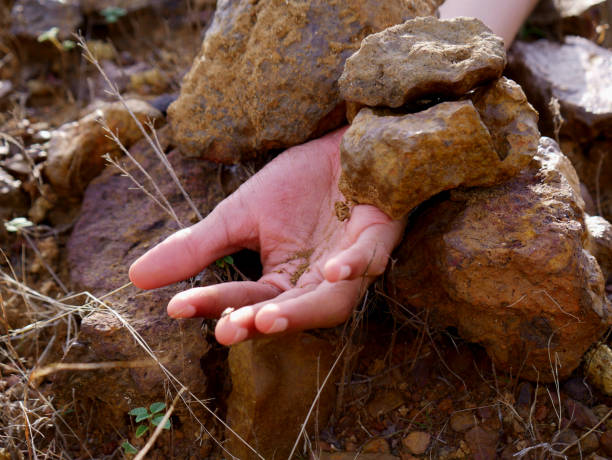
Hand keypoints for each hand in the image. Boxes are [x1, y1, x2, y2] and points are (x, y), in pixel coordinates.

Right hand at [129, 128, 405, 344]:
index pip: (243, 298)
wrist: (339, 143)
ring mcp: (350, 264)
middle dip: (257, 323)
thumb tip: (135, 278)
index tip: (175, 308)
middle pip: (288, 313)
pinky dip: (353, 267)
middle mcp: (316, 281)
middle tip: (226, 331)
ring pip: (330, 303)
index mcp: (283, 278)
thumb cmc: (297, 183)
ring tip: (266, 319)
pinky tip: (334, 271)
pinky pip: (370, 260)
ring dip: (300, 313)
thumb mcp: (238, 215)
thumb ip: (197, 247)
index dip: (213, 306)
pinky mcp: (378, 237)